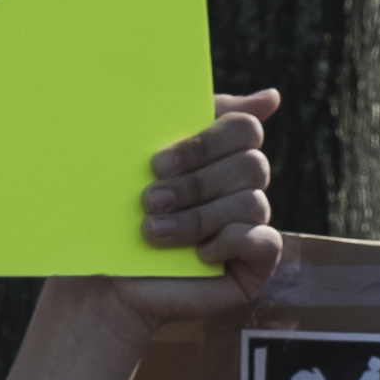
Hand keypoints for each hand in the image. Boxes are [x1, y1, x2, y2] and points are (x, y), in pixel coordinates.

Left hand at [118, 89, 285, 314]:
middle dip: (195, 184)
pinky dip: (228, 242)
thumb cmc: (122, 218)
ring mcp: (254, 226)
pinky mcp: (256, 265)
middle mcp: (244, 188)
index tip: (157, 163)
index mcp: (223, 156)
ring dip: (197, 218)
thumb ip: (194, 118)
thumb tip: (272, 97)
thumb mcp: (147, 158)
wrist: (107, 282)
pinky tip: (197, 255)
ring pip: (252, 202)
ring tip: (153, 232)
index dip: (204, 143)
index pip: (244, 128)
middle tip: (149, 200)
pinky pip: (265, 240)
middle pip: (251, 164)